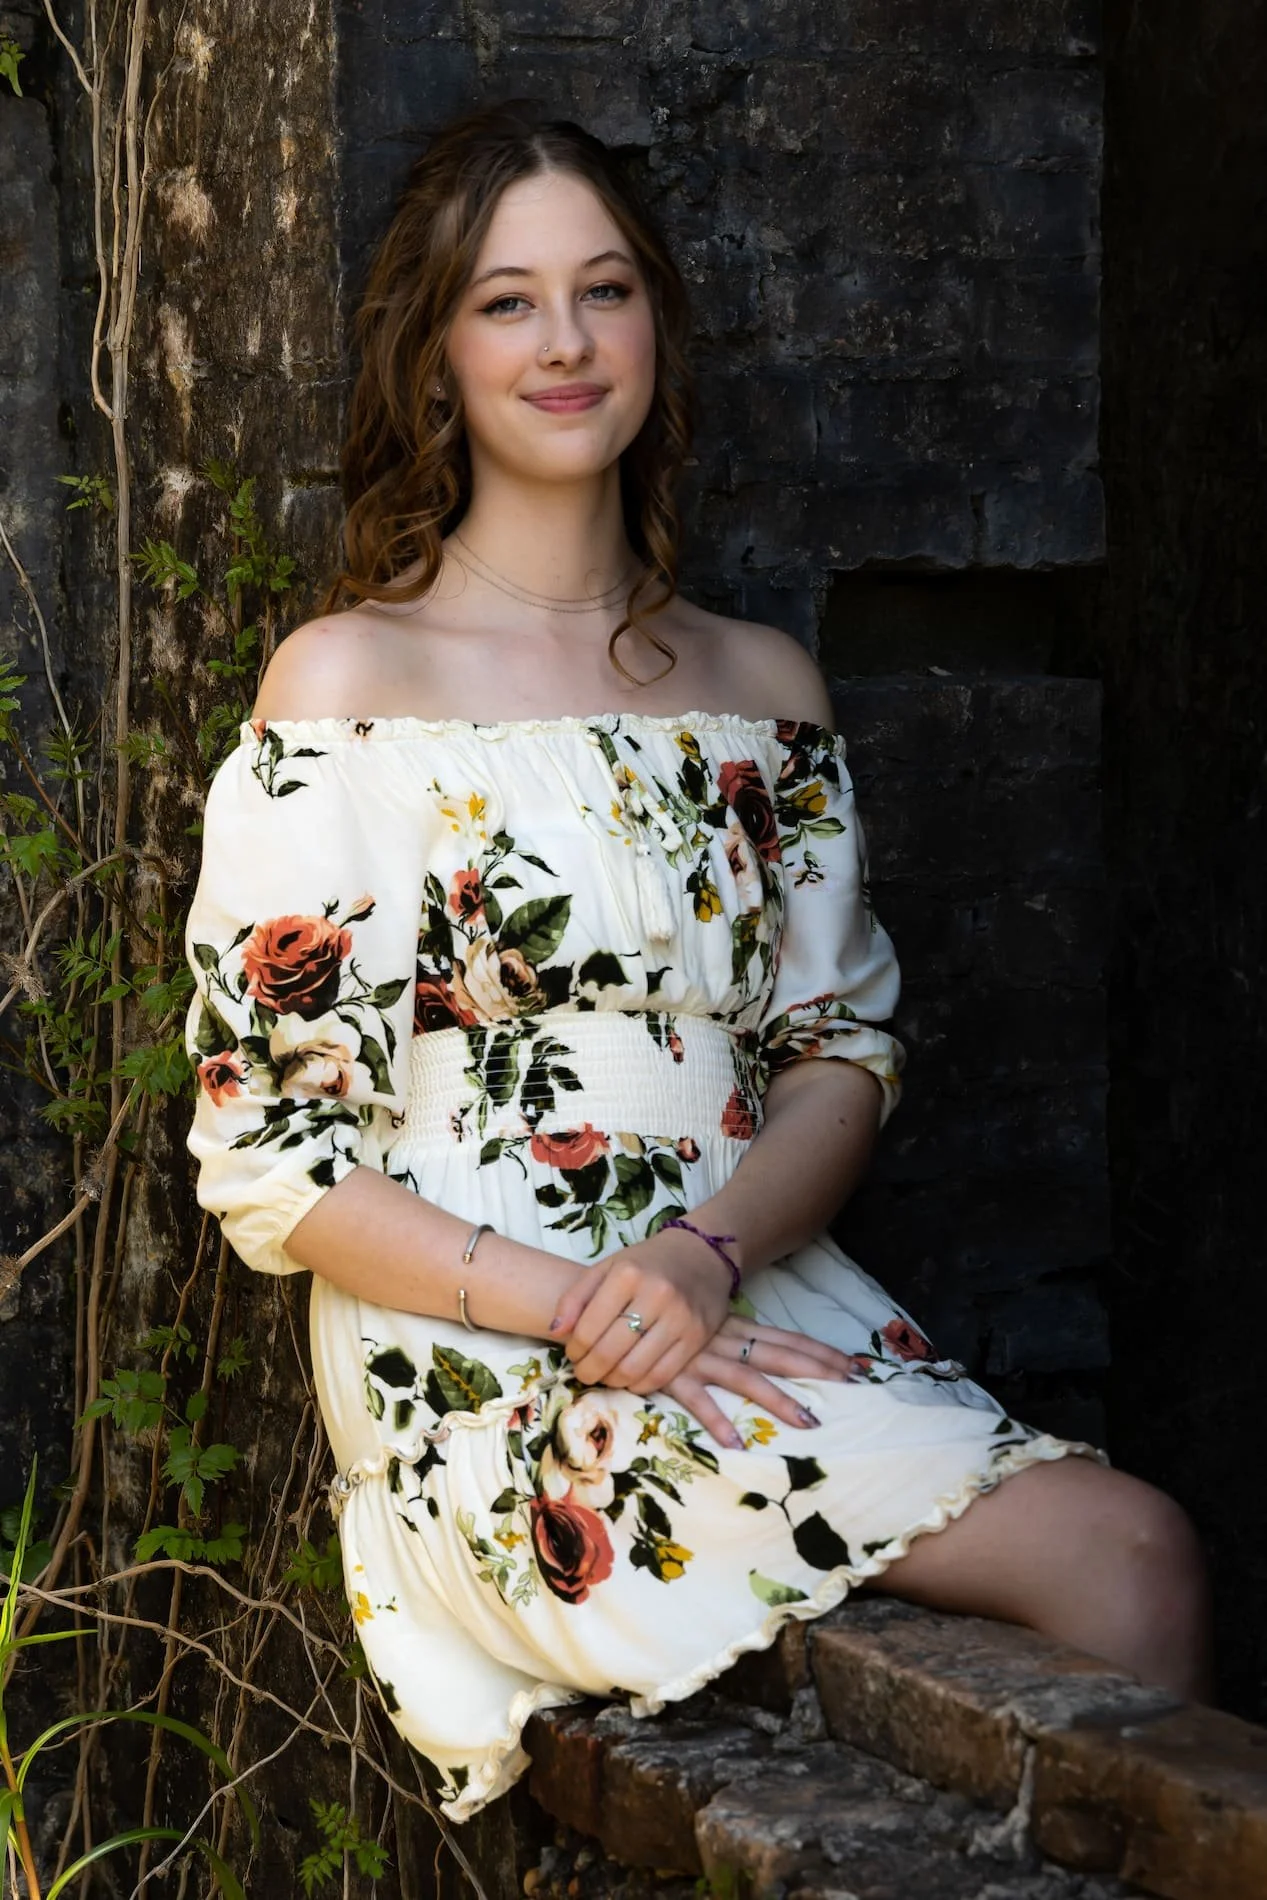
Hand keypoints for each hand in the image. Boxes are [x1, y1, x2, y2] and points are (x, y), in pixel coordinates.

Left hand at [549, 1228, 733, 1390]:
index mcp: (627, 1275)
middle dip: (589, 1370)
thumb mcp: (608, 1267)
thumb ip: (576, 1296)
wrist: (702, 1253)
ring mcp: (680, 1318)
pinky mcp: (698, 1337)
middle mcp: (656, 1295)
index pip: (589, 1328)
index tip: (572, 1353)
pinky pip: (662, 1375)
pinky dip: (640, 1384)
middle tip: (584, 1372)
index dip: (574, 1349)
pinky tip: (630, 1377)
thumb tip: (554, 1330)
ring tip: (605, 1376)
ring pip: (635, 1369)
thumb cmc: (647, 1263)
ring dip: (612, 1380)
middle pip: (610, 1352)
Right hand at [661, 1314, 865, 1450]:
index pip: (785, 1338)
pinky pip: (697, 1400)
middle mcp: (722, 1340)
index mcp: (731, 1327)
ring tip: (809, 1423)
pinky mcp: (670, 1375)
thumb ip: (726, 1337)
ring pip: (747, 1379)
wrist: (608, 1304)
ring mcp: (698, 1357)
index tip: (855, 1365)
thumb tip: (759, 1355)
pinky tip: (736, 1443)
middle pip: (778, 1354)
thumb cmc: (656, 1319)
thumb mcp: (699, 1324)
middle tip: (853, 1386)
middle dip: (817, 1369)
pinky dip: (716, 1421)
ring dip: (779, 1400)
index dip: (820, 1351)